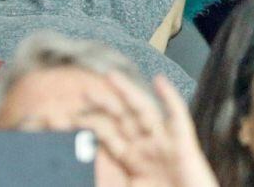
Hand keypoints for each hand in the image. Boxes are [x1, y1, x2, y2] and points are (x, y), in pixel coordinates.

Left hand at [81, 74, 217, 186]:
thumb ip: (108, 180)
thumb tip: (79, 174)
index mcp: (131, 159)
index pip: (107, 135)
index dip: (90, 124)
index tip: (69, 116)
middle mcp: (146, 147)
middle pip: (122, 118)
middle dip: (104, 104)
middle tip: (84, 91)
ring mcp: (165, 144)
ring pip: (144, 111)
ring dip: (129, 92)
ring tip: (111, 76)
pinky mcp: (184, 145)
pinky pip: (178, 118)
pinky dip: (171, 98)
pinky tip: (160, 81)